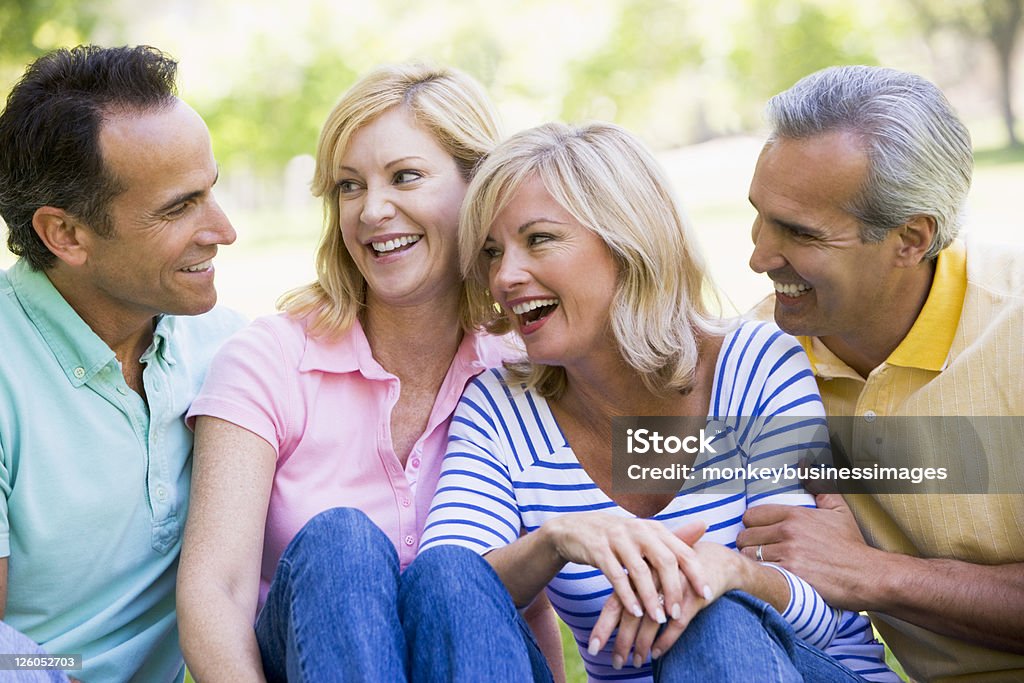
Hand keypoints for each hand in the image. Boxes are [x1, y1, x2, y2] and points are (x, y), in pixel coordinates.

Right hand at [545, 513, 707, 626]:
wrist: (575, 528)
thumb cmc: (618, 537)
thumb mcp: (645, 534)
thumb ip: (673, 536)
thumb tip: (705, 525)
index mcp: (653, 528)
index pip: (682, 551)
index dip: (696, 573)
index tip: (707, 596)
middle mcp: (638, 530)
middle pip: (664, 561)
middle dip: (673, 590)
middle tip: (677, 614)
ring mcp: (617, 538)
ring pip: (639, 571)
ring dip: (650, 598)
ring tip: (658, 619)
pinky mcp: (598, 549)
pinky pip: (615, 575)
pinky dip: (627, 596)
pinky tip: (635, 612)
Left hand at [588, 540, 740, 667]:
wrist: (714, 559)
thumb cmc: (674, 572)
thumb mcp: (650, 579)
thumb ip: (630, 595)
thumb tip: (609, 623)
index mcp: (638, 573)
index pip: (615, 602)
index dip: (604, 626)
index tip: (593, 648)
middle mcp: (652, 579)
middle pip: (631, 614)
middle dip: (622, 642)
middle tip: (616, 663)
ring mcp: (673, 586)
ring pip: (652, 621)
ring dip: (642, 645)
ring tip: (635, 662)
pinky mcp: (693, 595)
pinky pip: (677, 623)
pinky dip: (666, 640)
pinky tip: (657, 653)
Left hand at [736, 493, 875, 607]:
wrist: (868, 575)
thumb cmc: (851, 544)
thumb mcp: (838, 510)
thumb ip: (819, 486)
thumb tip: (805, 464)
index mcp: (795, 515)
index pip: (751, 515)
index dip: (752, 525)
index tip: (759, 533)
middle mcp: (788, 532)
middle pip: (746, 536)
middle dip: (749, 544)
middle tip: (759, 551)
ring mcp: (788, 554)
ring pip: (750, 555)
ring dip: (753, 561)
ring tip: (764, 564)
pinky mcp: (790, 575)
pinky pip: (761, 572)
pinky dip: (762, 575)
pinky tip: (770, 576)